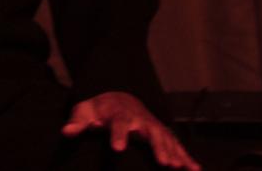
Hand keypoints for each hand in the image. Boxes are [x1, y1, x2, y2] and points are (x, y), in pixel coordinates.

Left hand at [62, 91, 199, 168]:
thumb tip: (66, 132)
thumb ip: (77, 122)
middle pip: (151, 132)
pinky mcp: (162, 134)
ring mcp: (154, 126)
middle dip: (158, 147)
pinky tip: (195, 170)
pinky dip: (186, 157)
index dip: (118, 135)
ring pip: (167, 139)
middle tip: (163, 163)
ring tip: (180, 168)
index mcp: (120, 114)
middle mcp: (140, 120)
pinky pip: (177, 146)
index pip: (119, 124)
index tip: (117, 149)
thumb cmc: (98, 109)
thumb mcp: (84, 111)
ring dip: (175, 153)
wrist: (117, 97)